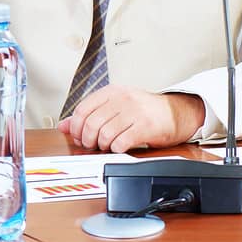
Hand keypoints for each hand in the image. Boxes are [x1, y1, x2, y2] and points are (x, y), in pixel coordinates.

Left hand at [57, 86, 203, 152]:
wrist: (177, 112)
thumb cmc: (145, 110)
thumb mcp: (116, 107)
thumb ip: (90, 114)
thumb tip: (64, 126)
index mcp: (111, 92)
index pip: (82, 109)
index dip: (76, 127)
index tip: (79, 136)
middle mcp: (122, 99)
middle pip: (91, 123)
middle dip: (87, 139)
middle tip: (92, 145)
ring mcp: (134, 112)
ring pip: (104, 133)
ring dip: (102, 145)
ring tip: (106, 146)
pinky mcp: (146, 127)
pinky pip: (121, 142)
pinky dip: (115, 149)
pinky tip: (119, 147)